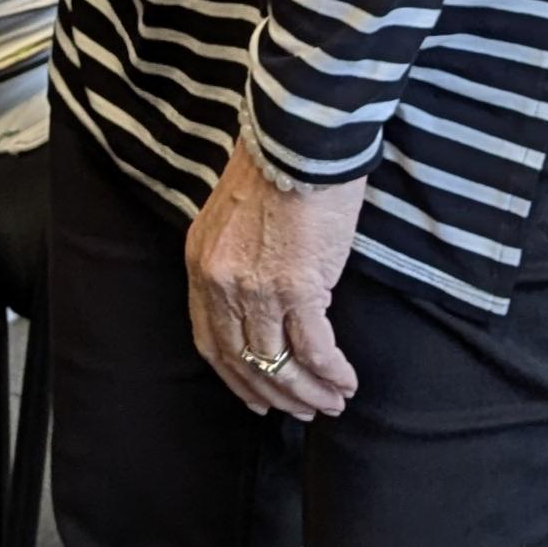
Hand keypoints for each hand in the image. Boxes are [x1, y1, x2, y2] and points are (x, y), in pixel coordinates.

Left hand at [182, 136, 364, 421]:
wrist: (299, 136)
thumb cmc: (276, 163)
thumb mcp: (234, 215)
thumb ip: (238, 258)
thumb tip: (265, 295)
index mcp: (200, 262)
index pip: (210, 340)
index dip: (236, 377)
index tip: (257, 397)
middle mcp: (220, 282)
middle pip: (244, 361)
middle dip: (277, 393)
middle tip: (305, 410)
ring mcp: (256, 288)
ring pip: (280, 364)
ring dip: (309, 392)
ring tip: (333, 402)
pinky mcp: (297, 288)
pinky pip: (314, 350)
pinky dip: (331, 373)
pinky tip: (346, 381)